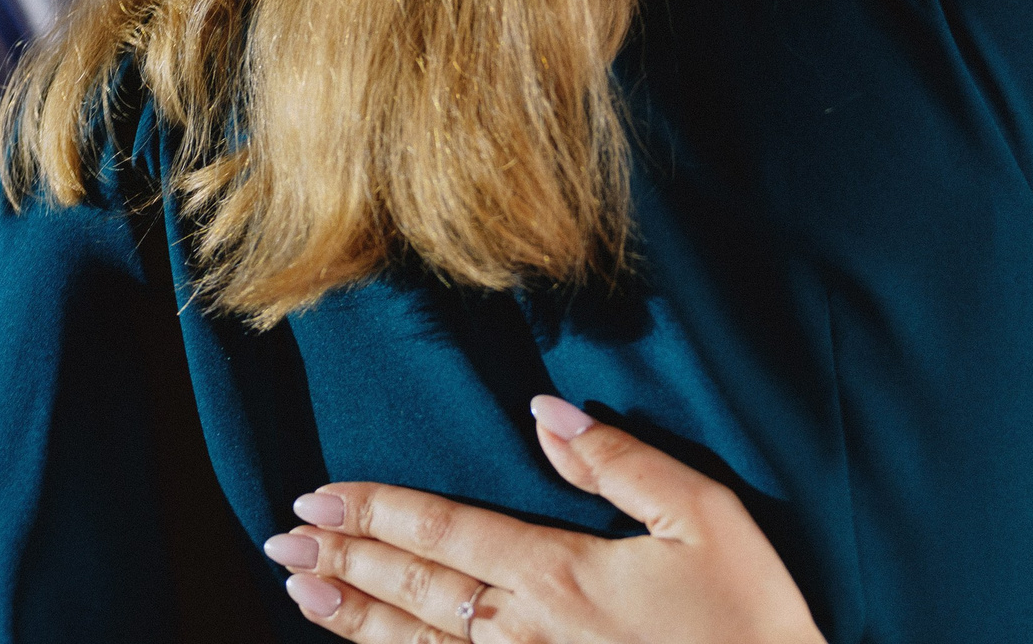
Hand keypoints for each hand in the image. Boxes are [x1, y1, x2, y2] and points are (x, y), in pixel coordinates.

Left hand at [264, 395, 824, 643]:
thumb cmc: (749, 621)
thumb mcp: (705, 517)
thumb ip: (621, 463)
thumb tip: (547, 412)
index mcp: (559, 575)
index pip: (446, 534)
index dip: (378, 512)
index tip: (318, 495)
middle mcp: (525, 636)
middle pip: (415, 592)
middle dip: (346, 560)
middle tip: (284, 539)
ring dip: (354, 620)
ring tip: (301, 591)